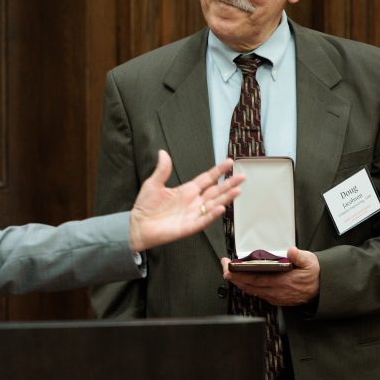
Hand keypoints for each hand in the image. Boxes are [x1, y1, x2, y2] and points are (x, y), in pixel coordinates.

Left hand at [129, 151, 243, 250]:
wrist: (137, 225)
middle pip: (215, 191)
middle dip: (229, 184)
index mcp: (186, 191)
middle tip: (243, 176)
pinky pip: (203, 220)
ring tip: (238, 190)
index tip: (230, 162)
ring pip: (214, 205)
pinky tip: (221, 208)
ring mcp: (192, 214)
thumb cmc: (145, 207)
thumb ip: (162, 170)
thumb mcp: (153, 184)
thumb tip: (163, 153)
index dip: (218, 171)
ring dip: (226, 198)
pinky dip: (212, 215)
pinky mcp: (188, 227)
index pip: (207, 179)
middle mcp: (193, 202)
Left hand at [221, 247, 319, 306]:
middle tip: (224, 267)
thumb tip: (291, 251)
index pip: (256, 278)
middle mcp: (276, 291)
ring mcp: (275, 296)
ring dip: (239, 282)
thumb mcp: (310, 261)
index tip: (229, 268)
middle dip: (234, 277)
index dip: (240, 274)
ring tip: (230, 272)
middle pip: (249, 285)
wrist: (322, 288)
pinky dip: (248, 287)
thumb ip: (300, 256)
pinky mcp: (276, 299)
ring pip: (252, 290)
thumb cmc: (314, 274)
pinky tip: (243, 281)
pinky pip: (258, 294)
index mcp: (282, 282)